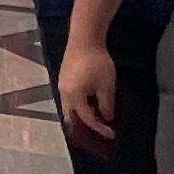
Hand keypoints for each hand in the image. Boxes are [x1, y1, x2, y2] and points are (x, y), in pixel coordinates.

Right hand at [59, 34, 118, 156]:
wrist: (84, 39)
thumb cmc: (97, 61)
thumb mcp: (107, 85)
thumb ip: (106, 104)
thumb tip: (107, 117)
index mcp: (74, 96)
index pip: (86, 118)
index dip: (99, 128)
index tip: (111, 134)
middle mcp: (64, 93)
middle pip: (71, 117)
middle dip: (84, 127)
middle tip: (98, 131)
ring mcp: (62, 85)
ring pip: (69, 108)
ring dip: (81, 116)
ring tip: (95, 120)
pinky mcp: (64, 79)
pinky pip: (69, 99)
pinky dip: (78, 106)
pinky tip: (89, 105)